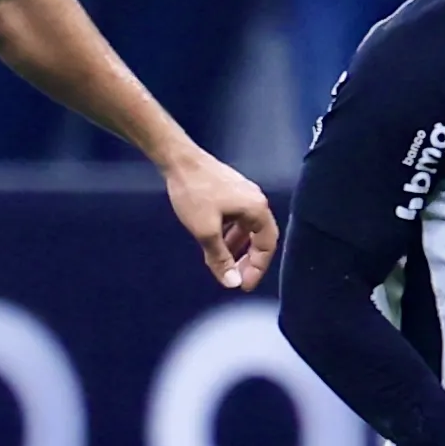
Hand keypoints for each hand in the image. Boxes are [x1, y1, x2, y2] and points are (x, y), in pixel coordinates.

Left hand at [162, 146, 277, 291]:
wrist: (178, 159)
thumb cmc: (194, 193)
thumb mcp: (206, 231)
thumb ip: (220, 258)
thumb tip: (232, 282)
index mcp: (256, 209)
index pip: (267, 245)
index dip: (257, 269)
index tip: (243, 286)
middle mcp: (255, 201)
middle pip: (259, 238)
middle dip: (248, 260)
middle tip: (234, 278)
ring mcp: (243, 194)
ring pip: (246, 229)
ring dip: (237, 248)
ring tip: (223, 263)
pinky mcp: (230, 191)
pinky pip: (236, 219)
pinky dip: (229, 235)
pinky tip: (215, 243)